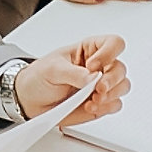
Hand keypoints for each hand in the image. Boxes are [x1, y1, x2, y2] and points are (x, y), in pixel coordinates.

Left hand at [12, 35, 128, 124]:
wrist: (29, 100)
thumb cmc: (39, 77)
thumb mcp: (52, 69)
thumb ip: (74, 73)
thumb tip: (93, 78)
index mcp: (90, 50)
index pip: (113, 43)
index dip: (108, 54)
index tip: (92, 66)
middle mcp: (100, 67)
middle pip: (120, 68)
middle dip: (111, 80)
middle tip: (97, 89)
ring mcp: (101, 86)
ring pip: (122, 87)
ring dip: (110, 95)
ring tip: (92, 100)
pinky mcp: (100, 103)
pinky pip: (114, 105)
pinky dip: (106, 107)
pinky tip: (90, 106)